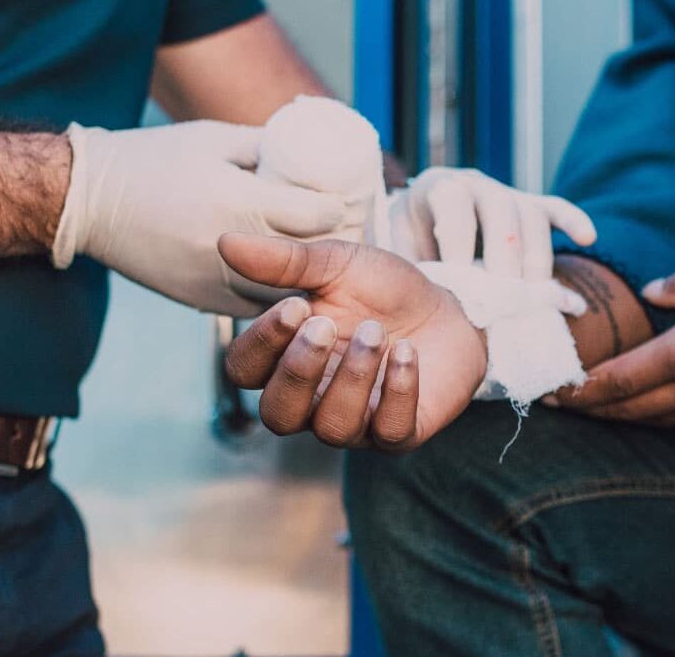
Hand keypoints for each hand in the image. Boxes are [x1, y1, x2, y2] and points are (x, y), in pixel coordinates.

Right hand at [53, 121, 350, 315]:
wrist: (88, 200)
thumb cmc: (156, 159)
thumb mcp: (217, 138)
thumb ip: (265, 145)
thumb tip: (309, 150)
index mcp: (242, 201)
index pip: (317, 216)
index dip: (338, 211)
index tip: (342, 204)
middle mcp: (234, 247)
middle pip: (309, 258)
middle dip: (331, 246)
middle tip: (345, 235)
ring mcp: (216, 279)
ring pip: (284, 291)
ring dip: (305, 280)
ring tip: (319, 264)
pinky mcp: (200, 299)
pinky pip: (253, 308)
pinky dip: (272, 298)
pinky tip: (284, 285)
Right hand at [217, 232, 487, 449]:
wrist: (449, 309)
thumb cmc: (382, 293)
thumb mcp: (336, 265)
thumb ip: (284, 261)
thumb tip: (225, 242)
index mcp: (285, 360)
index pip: (244, 371)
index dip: (262, 343)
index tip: (296, 305)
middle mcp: (313, 401)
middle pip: (277, 415)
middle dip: (298, 370)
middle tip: (325, 325)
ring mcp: (357, 422)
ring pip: (333, 428)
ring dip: (352, 376)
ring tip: (376, 332)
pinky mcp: (401, 432)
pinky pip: (389, 431)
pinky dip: (397, 391)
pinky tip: (406, 352)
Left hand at [389, 167, 596, 278]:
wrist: (423, 216)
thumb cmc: (410, 239)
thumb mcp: (397, 246)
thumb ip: (409, 263)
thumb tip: (422, 288)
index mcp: (440, 188)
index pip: (455, 206)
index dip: (460, 243)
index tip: (462, 282)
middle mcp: (478, 184)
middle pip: (502, 212)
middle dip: (505, 258)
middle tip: (504, 298)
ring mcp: (509, 193)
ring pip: (533, 215)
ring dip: (537, 257)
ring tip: (534, 295)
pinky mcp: (532, 206)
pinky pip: (557, 208)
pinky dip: (574, 220)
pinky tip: (588, 238)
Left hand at [553, 251, 674, 428]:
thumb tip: (650, 293)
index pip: (623, 377)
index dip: (584, 387)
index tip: (555, 389)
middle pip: (632, 408)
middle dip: (591, 408)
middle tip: (558, 403)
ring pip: (658, 420)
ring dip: (621, 415)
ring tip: (593, 408)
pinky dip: (658, 416)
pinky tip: (648, 407)